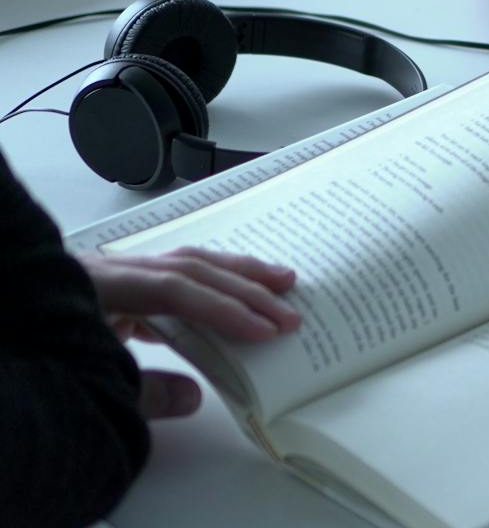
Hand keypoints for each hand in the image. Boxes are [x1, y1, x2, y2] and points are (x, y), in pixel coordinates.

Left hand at [77, 247, 302, 418]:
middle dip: (245, 286)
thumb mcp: (77, 377)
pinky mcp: (107, 283)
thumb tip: (194, 397)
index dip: (224, 310)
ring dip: (234, 273)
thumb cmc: (26, 351)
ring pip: (184, 261)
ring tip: (279, 281)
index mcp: (99, 286)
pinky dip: (206, 283)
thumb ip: (135, 391)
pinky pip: (170, 274)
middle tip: (291, 306)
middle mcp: (108, 269)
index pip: (177, 291)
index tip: (265, 331)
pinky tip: (222, 298)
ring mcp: (109, 271)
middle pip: (189, 267)